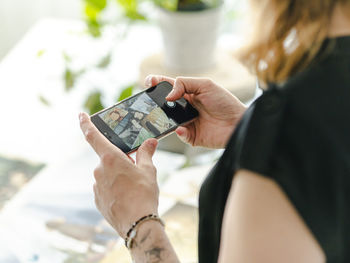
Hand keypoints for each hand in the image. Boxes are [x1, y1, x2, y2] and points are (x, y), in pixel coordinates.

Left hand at [79, 112, 158, 237]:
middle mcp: (99, 170)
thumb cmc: (144, 194)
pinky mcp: (97, 199)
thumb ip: (146, 153)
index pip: (93, 136)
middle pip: (108, 158)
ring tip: (134, 187)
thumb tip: (150, 142)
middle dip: (120, 161)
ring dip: (118, 175)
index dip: (86, 123)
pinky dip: (114, 188)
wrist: (138, 224)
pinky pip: (105, 187)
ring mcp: (96, 186)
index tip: (80, 115)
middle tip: (135, 169)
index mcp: (110, 158)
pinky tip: (127, 196)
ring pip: (107, 174)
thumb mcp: (148, 170)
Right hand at [145, 75, 246, 148]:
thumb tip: (168, 95)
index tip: (148, 82)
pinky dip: (179, 131)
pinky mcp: (192, 136)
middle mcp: (186, 108)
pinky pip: (180, 134)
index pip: (169, 87)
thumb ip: (184, 84)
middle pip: (165, 105)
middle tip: (148, 101)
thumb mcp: (205, 85)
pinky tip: (181, 128)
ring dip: (163, 119)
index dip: (157, 83)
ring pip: (169, 121)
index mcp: (189, 94)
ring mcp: (188, 123)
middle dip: (155, 103)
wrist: (238, 122)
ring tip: (159, 116)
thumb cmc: (225, 102)